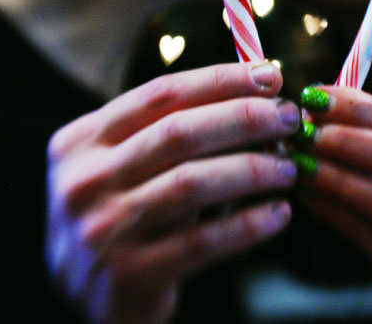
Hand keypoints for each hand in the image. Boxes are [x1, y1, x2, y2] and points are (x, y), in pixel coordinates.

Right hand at [46, 62, 299, 323]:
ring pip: (192, 184)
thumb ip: (171, 127)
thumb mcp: (124, 162)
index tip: (270, 76)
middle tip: (289, 118)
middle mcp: (86, 179)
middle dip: (244, 118)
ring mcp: (104, 228)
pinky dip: (248, 224)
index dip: (221, 80)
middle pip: (179, 133)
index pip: (162, 94)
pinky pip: (203, 242)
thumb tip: (256, 90)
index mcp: (82, 139)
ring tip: (289, 167)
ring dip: (252, 170)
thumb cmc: (122, 208)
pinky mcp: (130, 275)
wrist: (86, 295)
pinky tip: (278, 213)